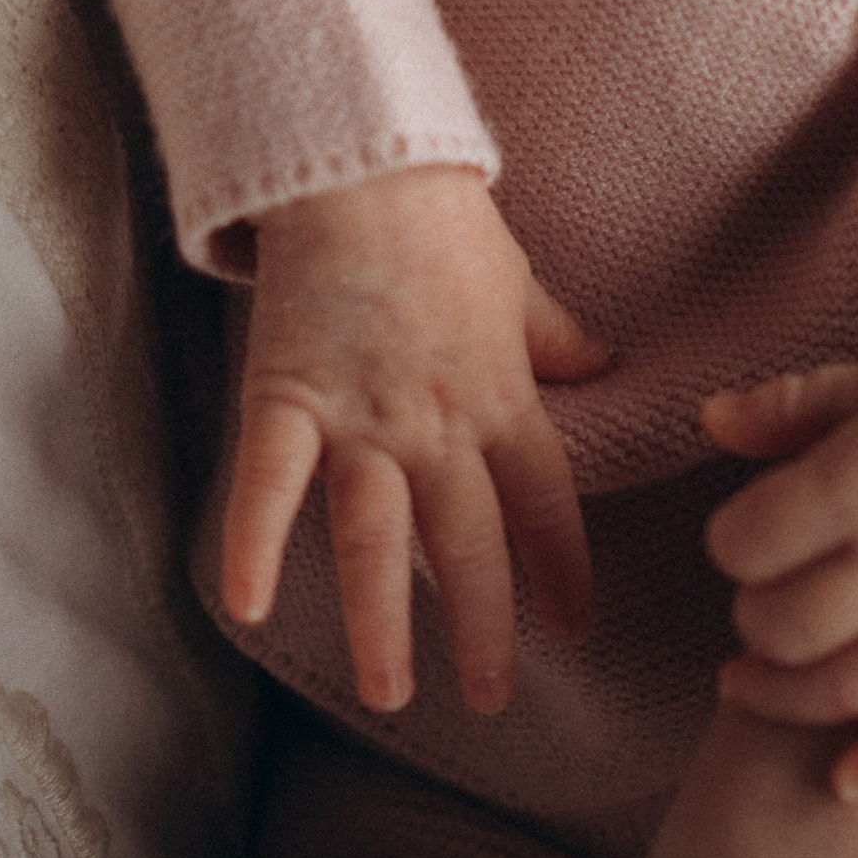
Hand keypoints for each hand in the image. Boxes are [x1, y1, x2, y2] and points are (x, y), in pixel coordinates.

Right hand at [222, 164, 609, 715]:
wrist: (362, 159)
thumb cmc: (444, 219)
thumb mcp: (520, 282)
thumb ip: (557, 338)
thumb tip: (610, 366)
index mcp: (499, 391)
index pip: (544, 499)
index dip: (560, 568)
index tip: (572, 628)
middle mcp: (435, 418)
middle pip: (466, 538)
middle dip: (483, 624)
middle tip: (492, 697)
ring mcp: (358, 411)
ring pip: (375, 534)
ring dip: (382, 618)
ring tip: (389, 692)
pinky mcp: (286, 393)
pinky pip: (269, 480)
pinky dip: (255, 541)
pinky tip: (246, 605)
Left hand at [700, 336, 857, 799]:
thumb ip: (788, 406)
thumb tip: (711, 418)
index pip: (749, 541)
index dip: (731, 537)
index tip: (744, 526)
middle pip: (785, 624)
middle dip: (754, 613)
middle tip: (761, 589)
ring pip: (845, 685)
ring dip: (783, 694)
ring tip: (745, 682)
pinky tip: (847, 782)